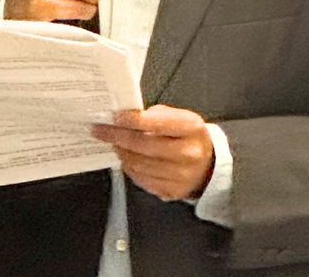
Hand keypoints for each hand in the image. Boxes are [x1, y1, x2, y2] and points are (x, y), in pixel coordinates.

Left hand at [92, 105, 214, 200]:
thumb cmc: (188, 137)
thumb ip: (156, 116)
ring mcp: (181, 176)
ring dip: (122, 153)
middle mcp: (188, 154)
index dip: (132, 120)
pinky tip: (126, 158)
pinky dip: (130, 168)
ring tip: (113, 143)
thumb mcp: (181, 118)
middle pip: (143, 145)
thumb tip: (126, 119)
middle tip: (100, 130)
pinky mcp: (172, 191)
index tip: (114, 117)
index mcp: (191, 129)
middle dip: (117, 137)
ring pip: (139, 164)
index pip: (156, 123)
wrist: (208, 166)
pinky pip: (142, 179)